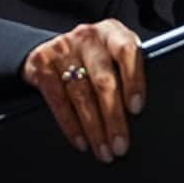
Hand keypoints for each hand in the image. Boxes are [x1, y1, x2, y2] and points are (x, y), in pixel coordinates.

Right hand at [22, 19, 145, 164]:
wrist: (52, 48)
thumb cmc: (96, 58)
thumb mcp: (113, 55)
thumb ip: (128, 72)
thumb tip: (141, 112)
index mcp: (113, 32)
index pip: (127, 51)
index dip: (134, 80)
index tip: (136, 109)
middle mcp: (88, 37)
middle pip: (103, 79)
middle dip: (114, 118)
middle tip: (120, 145)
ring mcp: (63, 48)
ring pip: (81, 94)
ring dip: (94, 129)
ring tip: (104, 150)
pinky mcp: (42, 63)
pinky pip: (58, 100)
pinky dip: (70, 125)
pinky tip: (81, 141)